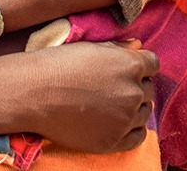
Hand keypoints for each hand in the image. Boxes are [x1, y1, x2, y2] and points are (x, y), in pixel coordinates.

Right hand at [22, 40, 157, 153]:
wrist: (33, 93)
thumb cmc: (57, 64)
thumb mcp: (90, 48)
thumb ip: (119, 48)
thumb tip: (139, 45)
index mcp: (130, 65)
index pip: (153, 63)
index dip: (141, 64)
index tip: (126, 68)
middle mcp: (133, 92)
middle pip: (148, 88)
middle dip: (134, 85)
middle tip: (110, 86)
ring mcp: (125, 119)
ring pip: (144, 112)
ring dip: (133, 107)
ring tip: (108, 103)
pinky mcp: (114, 141)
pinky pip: (138, 136)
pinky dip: (132, 128)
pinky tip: (116, 122)